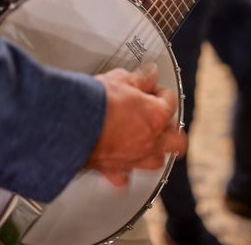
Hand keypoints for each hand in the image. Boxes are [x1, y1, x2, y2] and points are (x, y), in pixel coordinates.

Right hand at [86, 63, 187, 186]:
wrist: (73, 124)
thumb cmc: (97, 102)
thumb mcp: (121, 79)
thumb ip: (140, 78)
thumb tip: (150, 73)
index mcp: (156, 115)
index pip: (169, 100)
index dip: (159, 91)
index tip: (150, 88)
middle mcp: (151, 140)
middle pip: (177, 140)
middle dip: (173, 130)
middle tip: (163, 121)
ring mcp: (135, 157)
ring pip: (157, 161)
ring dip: (154, 152)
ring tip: (148, 144)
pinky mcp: (114, 170)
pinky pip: (124, 177)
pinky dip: (123, 172)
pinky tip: (119, 166)